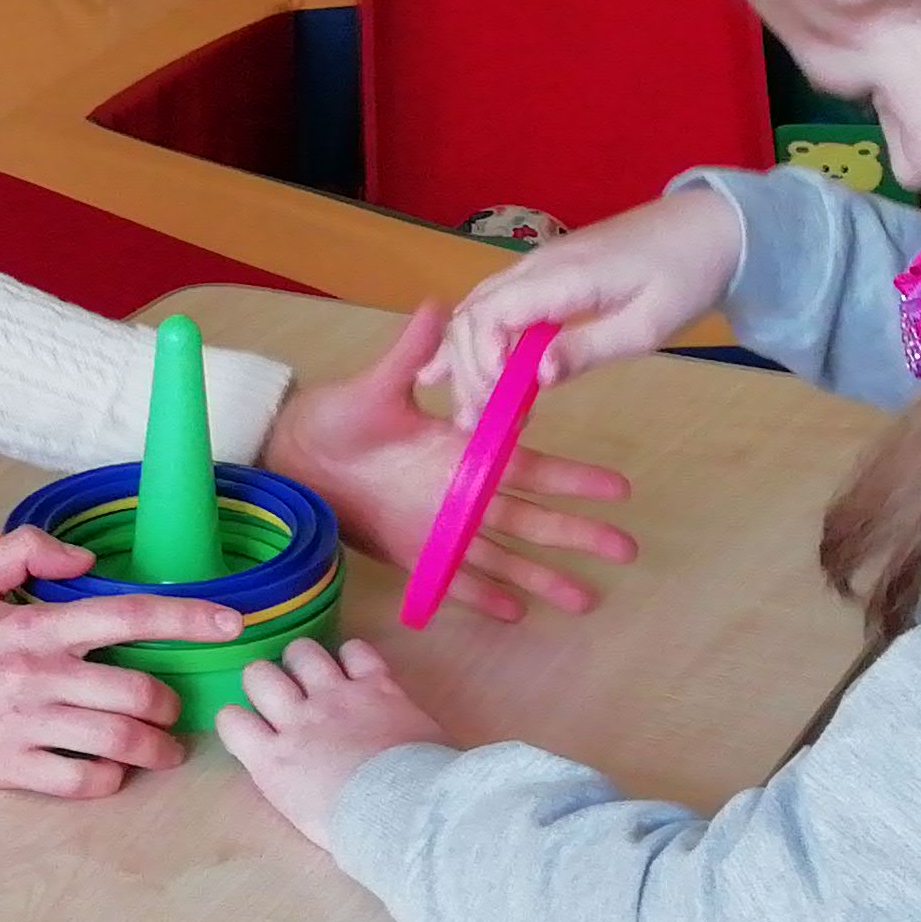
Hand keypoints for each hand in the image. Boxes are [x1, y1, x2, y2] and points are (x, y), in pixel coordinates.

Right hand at [0, 527, 244, 797]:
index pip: (129, 615)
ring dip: (155, 749)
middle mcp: (40, 675)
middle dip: (170, 705)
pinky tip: (110, 774)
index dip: (189, 618)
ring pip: (118, 740)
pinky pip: (79, 781)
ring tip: (162, 751)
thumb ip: (28, 552)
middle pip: (138, 690)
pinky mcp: (7, 766)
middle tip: (171, 711)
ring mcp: (26, 724)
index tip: (231, 624)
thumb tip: (87, 559)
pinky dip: (107, 780)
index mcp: (36, 625)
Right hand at [214, 635, 452, 844]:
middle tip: (283, 693)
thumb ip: (288, 782)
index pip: (230, 720)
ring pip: (301, 652)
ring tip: (315, 672)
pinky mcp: (376, 684)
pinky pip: (355, 650)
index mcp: (272, 761)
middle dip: (265, 679)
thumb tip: (295, 774)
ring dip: (304, 659)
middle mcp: (297, 719)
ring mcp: (336, 697)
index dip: (237, 719)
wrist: (402, 812)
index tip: (253, 726)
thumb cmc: (354, 831)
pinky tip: (358, 669)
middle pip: (258, 674)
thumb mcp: (302, 815)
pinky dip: (354, 655)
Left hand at [260, 302, 636, 623]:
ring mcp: (440, 528)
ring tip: (587, 599)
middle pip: (533, 519)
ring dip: (545, 578)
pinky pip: (456, 581)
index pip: (531, 467)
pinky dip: (484, 598)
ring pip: (505, 557)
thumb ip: (412, 354)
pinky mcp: (414, 555)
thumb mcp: (377, 385)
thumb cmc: (336, 418)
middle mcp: (462, 494)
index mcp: (463, 452)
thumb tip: (441, 305)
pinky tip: (518, 615)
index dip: (575, 479)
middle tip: (626, 549)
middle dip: (579, 534)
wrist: (293, 457)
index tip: (619, 487)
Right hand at [438, 186, 744, 415]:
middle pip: (473, 313)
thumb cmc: (686, 278)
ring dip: (466, 357)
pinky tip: (461, 370)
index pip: (491, 315)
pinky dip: (476, 338)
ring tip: (468, 410)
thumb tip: (536, 378)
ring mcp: (539, 264)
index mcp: (563, 277)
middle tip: (481, 422)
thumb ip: (588, 349)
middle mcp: (538, 265)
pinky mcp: (546, 272)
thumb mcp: (646, 327)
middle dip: (467, 370)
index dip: (483, 362)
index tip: (502, 402)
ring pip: (477, 307)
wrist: (709, 227)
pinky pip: (496, 302)